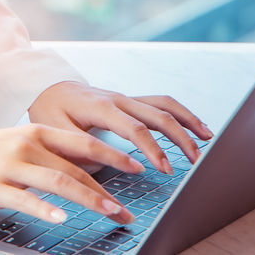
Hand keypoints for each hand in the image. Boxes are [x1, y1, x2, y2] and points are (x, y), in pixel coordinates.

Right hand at [0, 124, 149, 225]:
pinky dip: (45, 209)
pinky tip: (60, 219)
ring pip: (58, 182)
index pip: (83, 143)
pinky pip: (25, 199)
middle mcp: (27, 145)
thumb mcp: (20, 142)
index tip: (138, 169)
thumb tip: (89, 168)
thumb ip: (51, 152)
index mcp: (36, 132)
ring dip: (88, 199)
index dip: (113, 156)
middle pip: (76, 168)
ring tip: (109, 212)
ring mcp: (10, 166)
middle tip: (126, 210)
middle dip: (106, 191)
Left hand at [28, 80, 213, 176]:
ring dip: (188, 121)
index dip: (152, 149)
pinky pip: (161, 104)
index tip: (165, 169)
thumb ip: (82, 147)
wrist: (47, 86)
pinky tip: (195, 127)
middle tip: (195, 162)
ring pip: (164, 105)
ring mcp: (127, 98)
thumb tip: (109, 165)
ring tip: (207, 139)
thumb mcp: (56, 130)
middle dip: (180, 138)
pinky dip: (181, 114)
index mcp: (101, 107)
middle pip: (158, 114)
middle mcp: (119, 99)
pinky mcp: (131, 101)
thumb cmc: (50, 109)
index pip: (134, 128)